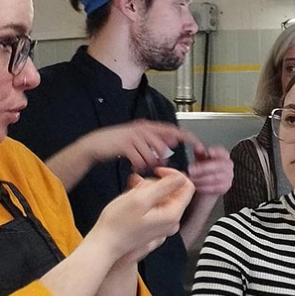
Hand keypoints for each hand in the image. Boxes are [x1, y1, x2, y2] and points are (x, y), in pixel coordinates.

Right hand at [84, 120, 203, 173]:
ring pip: (151, 154)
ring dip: (149, 163)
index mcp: (149, 127)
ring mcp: (134, 135)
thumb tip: (172, 145)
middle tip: (156, 165)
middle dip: (161, 159)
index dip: (187, 137)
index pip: (173, 130)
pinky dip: (139, 166)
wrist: (96, 144)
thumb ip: (155, 141)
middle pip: (162, 145)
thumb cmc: (118, 144)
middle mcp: (143, 128)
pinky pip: (139, 159)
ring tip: (142, 166)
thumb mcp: (139, 140)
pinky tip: (135, 168)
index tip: (198, 145)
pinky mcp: (125, 144)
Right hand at [93, 167, 195, 263]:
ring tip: (131, 190)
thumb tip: (182, 177)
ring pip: (162, 197)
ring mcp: (163, 225)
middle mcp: (172, 222)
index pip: (187, 187)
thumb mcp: (140, 199)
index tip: (157, 172)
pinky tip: (131, 197)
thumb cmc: (118, 224)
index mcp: (172, 215)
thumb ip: (164, 187)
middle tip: (137, 184)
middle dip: (156, 183)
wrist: (104, 243)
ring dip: (147, 189)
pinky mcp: (154, 226)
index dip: (173, 175)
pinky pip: (154, 205)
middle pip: (173, 191)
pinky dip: (144, 198)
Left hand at [187, 144, 233, 198]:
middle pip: (218, 165)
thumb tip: (197, 146)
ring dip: (201, 178)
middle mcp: (228, 166)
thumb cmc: (204, 171)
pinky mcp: (225, 188)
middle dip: (203, 168)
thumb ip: (199, 153)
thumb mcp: (200, 160)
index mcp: (223, 156)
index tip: (208, 152)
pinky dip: (204, 187)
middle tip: (191, 169)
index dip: (216, 152)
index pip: (222, 152)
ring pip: (215, 177)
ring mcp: (228, 177)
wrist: (206, 186)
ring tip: (191, 178)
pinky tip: (196, 186)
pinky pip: (215, 188)